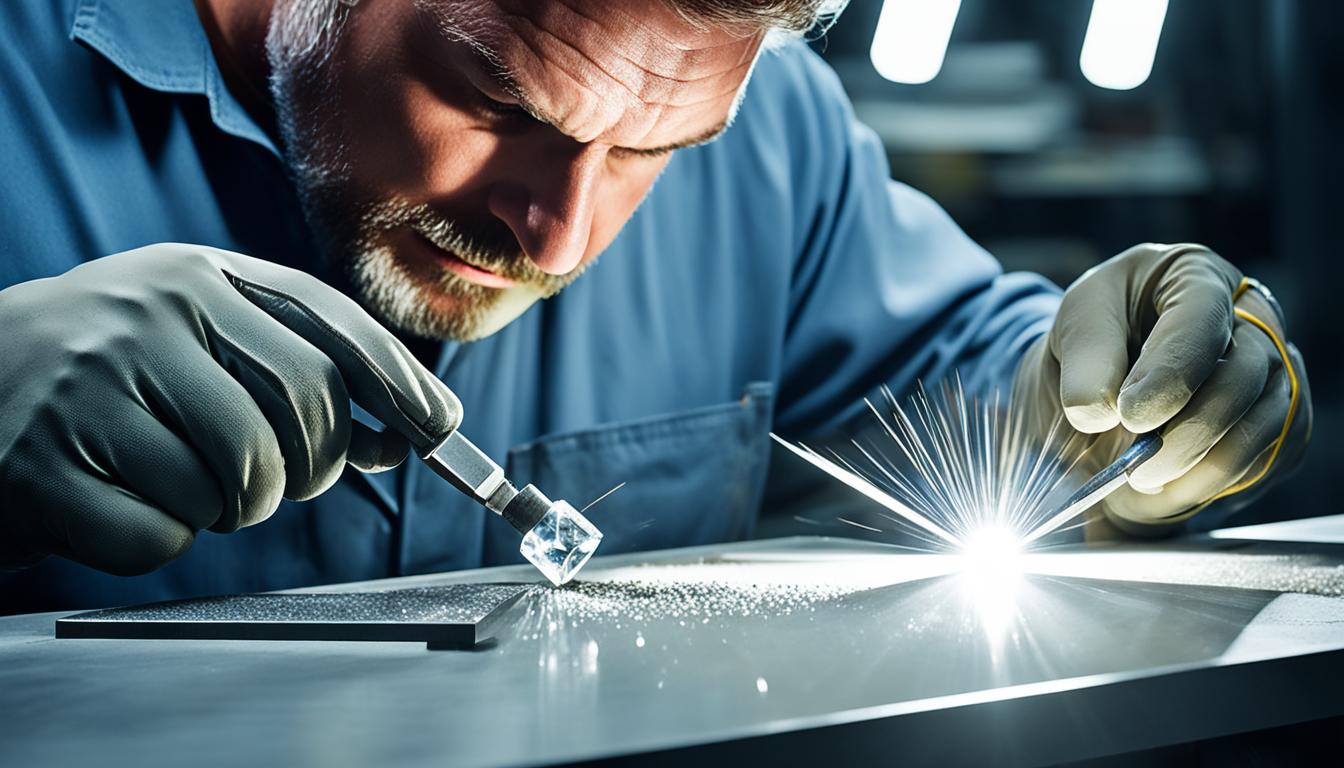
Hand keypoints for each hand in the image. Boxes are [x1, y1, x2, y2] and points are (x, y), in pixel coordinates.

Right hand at [0, 244, 460, 573]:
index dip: (397, 379)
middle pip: (305, 405)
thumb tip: (404, 429)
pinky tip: (123, 502)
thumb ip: (294, 370)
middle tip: (287, 483)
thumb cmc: (111, 376)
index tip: (438, 428)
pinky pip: (164, 534)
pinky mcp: (46, 463)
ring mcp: (94, 381)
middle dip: (316, 464)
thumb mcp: (198, 341)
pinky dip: (162, 538)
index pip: (328, 321)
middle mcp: (150, 310)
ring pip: (243, 477)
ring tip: (189, 483)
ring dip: (237, 505)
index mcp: (197, 274)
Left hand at [1013, 243, 1310, 531]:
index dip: (1170, 373)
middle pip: (1242, 377)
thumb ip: (1084, 362)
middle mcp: (1250, 317)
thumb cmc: (1094, 340)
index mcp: (1194, 276)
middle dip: (1187, 432)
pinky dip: (1211, 484)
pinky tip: (1169, 487)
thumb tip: (1097, 410)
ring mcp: (1273, 370)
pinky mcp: (1279, 420)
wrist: (1104, 378)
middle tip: (1136, 467)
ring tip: (1143, 482)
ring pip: (1260, 426)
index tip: (1131, 415)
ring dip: (1200, 468)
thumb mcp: (1073, 329)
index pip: (1201, 321)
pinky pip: (1262, 461)